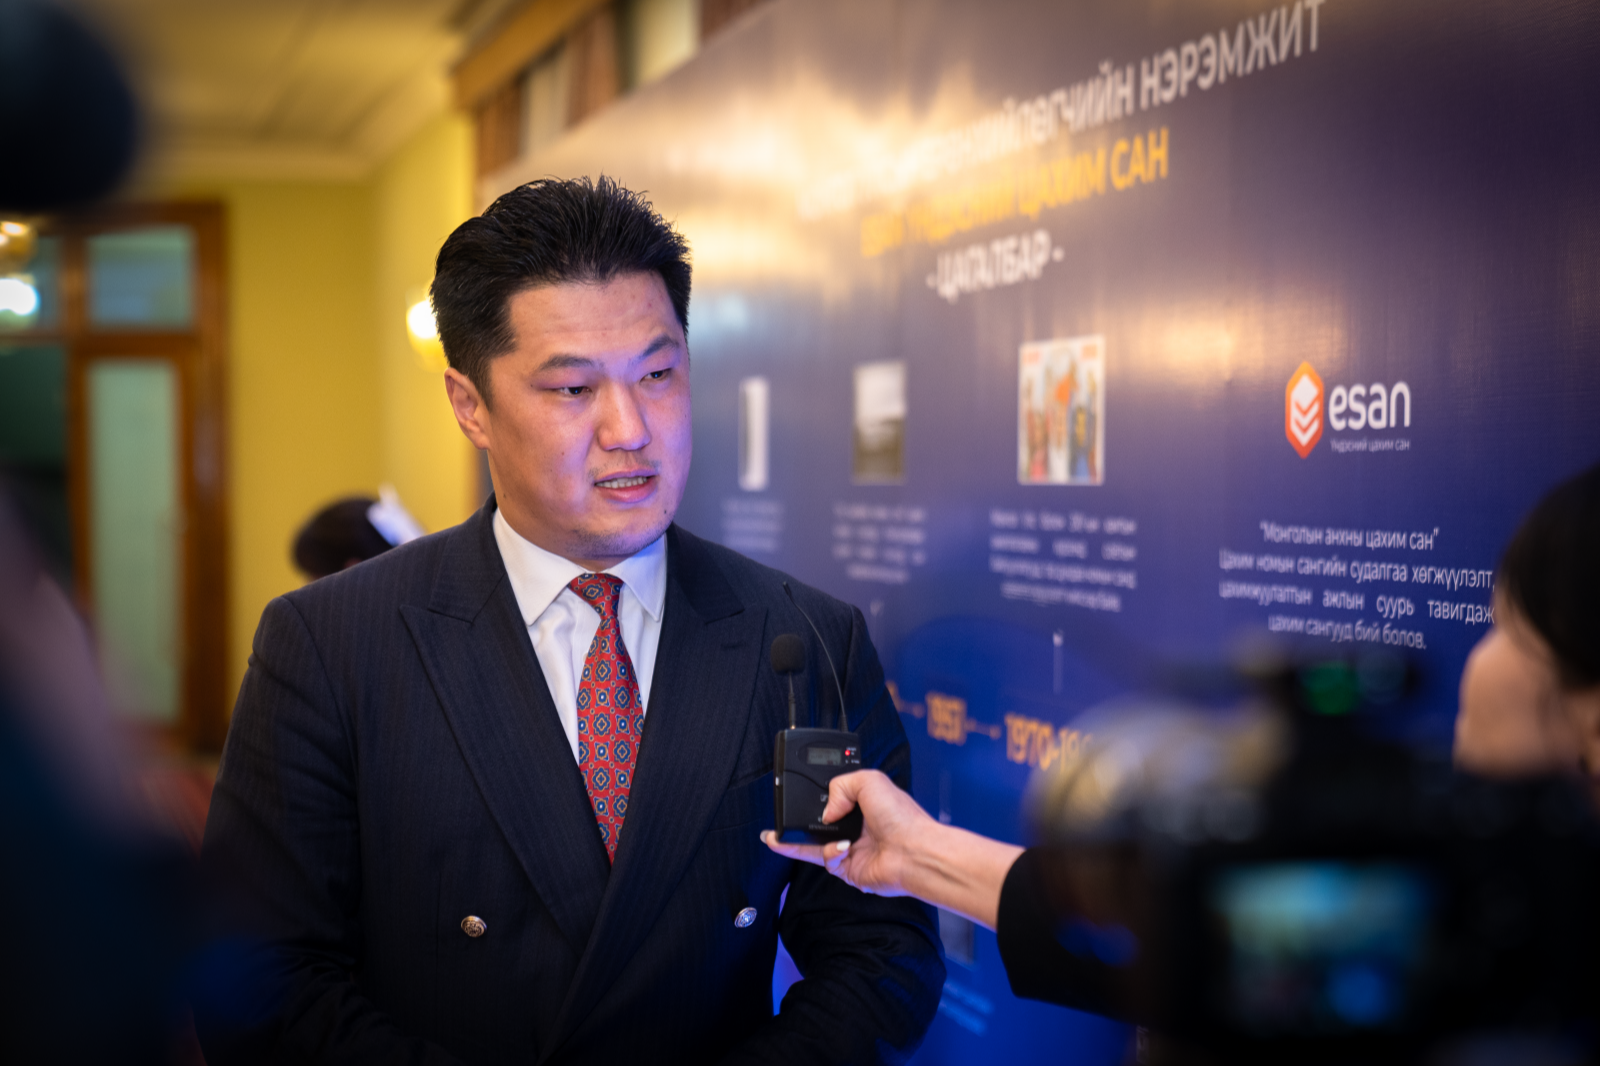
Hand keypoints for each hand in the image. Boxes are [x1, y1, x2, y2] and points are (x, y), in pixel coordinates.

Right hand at [761, 768, 1023, 929]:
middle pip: (818, 827)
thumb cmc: (901, 817)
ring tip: (778, 838)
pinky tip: (842, 847)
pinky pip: (827, 862)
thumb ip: (840, 785)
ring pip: (814, 847)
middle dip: (795, 827)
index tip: (796, 799)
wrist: (914, 852)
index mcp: (864, 805)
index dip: (815, 801)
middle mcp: (857, 828)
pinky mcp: (850, 871)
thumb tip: (826, 810)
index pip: (833, 802)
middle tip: (776, 827)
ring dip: (797, 843)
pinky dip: (830, 852)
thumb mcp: (869, 780)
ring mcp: (853, 850)